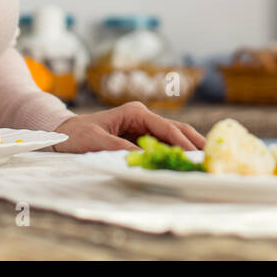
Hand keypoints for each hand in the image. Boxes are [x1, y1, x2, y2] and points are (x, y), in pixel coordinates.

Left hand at [50, 101, 205, 152]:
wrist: (63, 133)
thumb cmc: (76, 134)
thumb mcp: (94, 140)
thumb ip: (118, 147)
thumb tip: (142, 157)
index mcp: (135, 112)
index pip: (166, 127)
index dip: (182, 143)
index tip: (195, 156)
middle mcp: (143, 117)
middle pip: (177, 129)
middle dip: (195, 142)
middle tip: (213, 157)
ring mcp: (143, 126)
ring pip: (174, 136)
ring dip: (189, 148)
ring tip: (206, 161)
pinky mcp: (141, 137)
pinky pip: (164, 144)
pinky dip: (176, 153)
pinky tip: (187, 163)